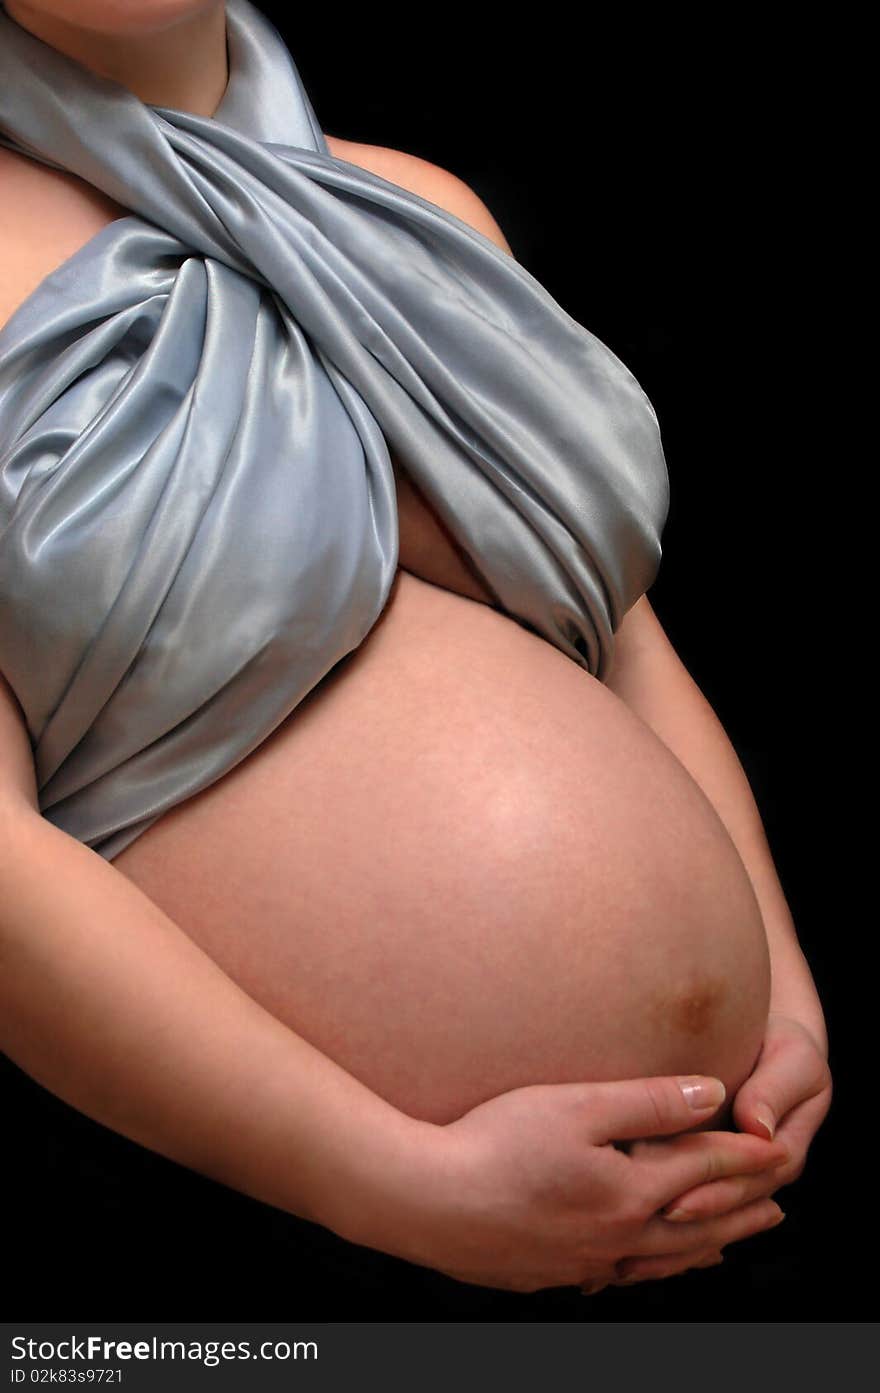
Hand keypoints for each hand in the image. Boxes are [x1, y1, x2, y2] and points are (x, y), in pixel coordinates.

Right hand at [399, 1074, 788, 1293]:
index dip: (746, 1159)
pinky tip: (637, 1267)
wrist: (425, 1202)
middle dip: (741, 1214)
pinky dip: (647, 1272)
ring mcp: (582, 1264)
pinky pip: (616, 1279)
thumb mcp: (577, 1105)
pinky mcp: (548, 1276)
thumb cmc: (496, 1143)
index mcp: (630, 1194)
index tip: (782, 1152)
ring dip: (701, 1249)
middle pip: (696, 1226)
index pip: (705, 1172)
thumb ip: (649, 1101)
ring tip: (726, 1247)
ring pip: (660, 1262)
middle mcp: (616, 1239)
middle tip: (777, 1208)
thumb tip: (713, 1096)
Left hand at [610, 1014, 831, 1283]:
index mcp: (781, 1154)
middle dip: (677, 1230)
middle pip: (719, 1214)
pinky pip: (681, 1205)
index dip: (711, 1198)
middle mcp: (756, 1174)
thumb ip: (775, 1091)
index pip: (747, 1188)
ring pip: (700, 1223)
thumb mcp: (794, 1060)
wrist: (773, 1035)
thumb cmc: (784, 1044)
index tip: (675, 1204)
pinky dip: (653, 1230)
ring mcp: (731, 1175)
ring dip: (663, 1245)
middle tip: (628, 1244)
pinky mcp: (705, 1169)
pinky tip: (618, 1251)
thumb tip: (758, 1126)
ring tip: (620, 1265)